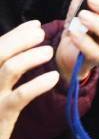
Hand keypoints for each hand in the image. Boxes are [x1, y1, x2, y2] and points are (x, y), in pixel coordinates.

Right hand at [0, 20, 57, 138]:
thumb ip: (7, 60)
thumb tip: (30, 31)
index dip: (16, 33)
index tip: (35, 25)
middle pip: (0, 53)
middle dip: (21, 39)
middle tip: (42, 34)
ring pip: (10, 69)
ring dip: (31, 57)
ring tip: (48, 52)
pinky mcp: (2, 113)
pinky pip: (21, 95)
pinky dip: (38, 84)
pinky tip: (53, 78)